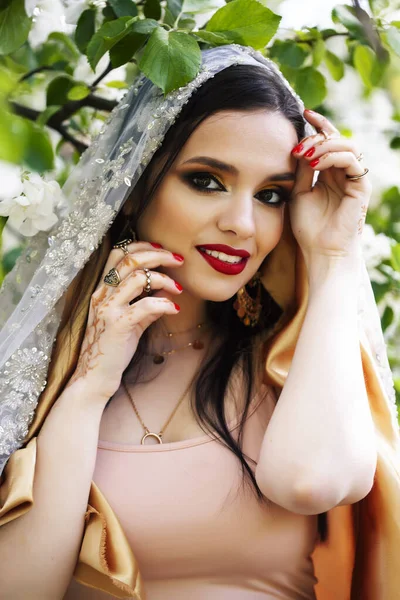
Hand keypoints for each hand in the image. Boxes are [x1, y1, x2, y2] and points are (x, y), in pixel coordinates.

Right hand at [66, 241, 183, 400]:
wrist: (95, 377)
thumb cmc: (113, 348)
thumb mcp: (132, 322)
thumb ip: (147, 304)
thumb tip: (168, 289)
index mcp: (102, 289)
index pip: (118, 253)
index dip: (142, 246)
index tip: (162, 250)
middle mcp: (102, 294)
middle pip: (129, 258)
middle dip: (158, 254)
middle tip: (178, 260)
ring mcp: (108, 309)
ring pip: (138, 277)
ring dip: (164, 279)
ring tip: (178, 288)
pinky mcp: (118, 325)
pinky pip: (146, 305)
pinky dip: (164, 304)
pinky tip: (174, 309)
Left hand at [290, 109, 369, 263]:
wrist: (320, 250)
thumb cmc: (308, 227)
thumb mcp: (298, 191)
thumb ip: (300, 168)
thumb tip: (298, 144)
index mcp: (329, 172)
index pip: (328, 140)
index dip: (318, 124)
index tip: (303, 112)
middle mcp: (344, 172)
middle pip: (337, 138)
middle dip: (316, 136)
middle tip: (298, 146)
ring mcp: (354, 178)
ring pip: (346, 145)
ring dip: (323, 146)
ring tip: (305, 155)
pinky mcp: (361, 186)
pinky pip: (351, 160)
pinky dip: (332, 157)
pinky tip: (314, 164)